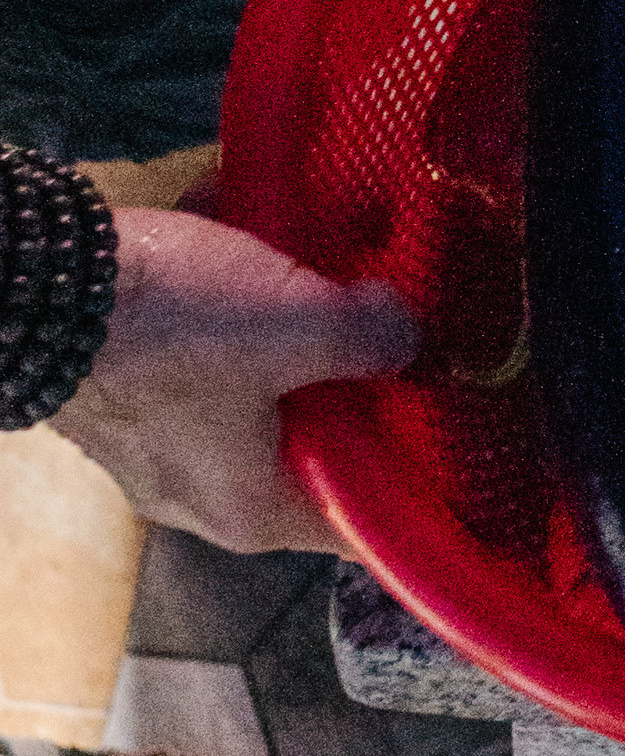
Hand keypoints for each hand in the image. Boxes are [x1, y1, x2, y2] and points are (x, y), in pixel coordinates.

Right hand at [51, 208, 416, 554]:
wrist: (36, 285)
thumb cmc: (172, 328)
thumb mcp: (297, 323)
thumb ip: (370, 338)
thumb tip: (410, 340)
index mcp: (252, 510)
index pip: (357, 521)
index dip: (410, 473)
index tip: (453, 419)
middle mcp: (204, 492)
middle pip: (312, 443)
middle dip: (353, 375)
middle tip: (400, 319)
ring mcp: (161, 439)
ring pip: (258, 385)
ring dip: (292, 324)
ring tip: (336, 262)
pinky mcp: (132, 386)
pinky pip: (206, 347)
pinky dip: (233, 298)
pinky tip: (263, 234)